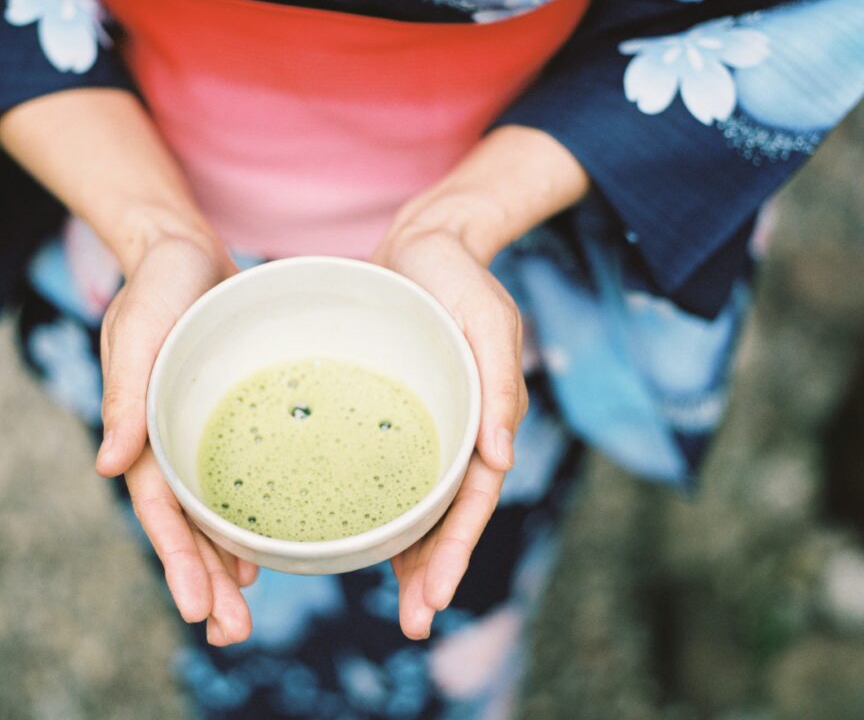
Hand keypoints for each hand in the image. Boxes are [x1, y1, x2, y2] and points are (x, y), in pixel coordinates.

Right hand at [95, 232, 259, 645]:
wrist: (184, 250)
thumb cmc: (157, 285)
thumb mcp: (137, 330)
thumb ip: (126, 393)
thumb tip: (105, 467)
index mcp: (142, 430)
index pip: (160, 509)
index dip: (178, 559)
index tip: (199, 609)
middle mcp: (170, 441)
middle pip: (188, 525)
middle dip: (205, 581)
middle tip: (231, 634)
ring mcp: (201, 433)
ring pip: (214, 511)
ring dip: (226, 562)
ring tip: (246, 614)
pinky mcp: (233, 417)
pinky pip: (241, 477)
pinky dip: (248, 517)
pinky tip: (264, 551)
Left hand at [372, 126, 587, 637]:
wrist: (424, 242)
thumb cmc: (459, 278)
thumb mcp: (489, 319)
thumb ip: (500, 383)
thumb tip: (503, 460)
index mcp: (483, 418)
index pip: (472, 498)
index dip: (455, 549)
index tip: (433, 596)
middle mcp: (454, 431)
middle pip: (445, 514)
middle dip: (432, 572)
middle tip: (413, 623)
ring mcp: (421, 425)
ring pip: (417, 502)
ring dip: (409, 555)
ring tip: (397, 605)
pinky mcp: (388, 413)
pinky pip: (384, 469)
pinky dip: (380, 508)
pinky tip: (362, 539)